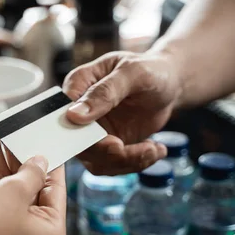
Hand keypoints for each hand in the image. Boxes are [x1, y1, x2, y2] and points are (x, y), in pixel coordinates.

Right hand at [0, 114, 65, 234]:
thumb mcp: (13, 192)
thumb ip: (30, 173)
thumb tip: (40, 162)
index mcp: (50, 233)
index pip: (55, 188)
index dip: (48, 159)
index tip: (44, 137)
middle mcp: (30, 234)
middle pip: (26, 184)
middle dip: (12, 151)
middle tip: (9, 125)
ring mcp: (4, 230)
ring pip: (3, 185)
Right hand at [63, 50, 176, 174]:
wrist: (169, 82)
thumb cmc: (149, 69)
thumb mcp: (131, 73)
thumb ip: (105, 92)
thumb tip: (74, 115)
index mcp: (78, 86)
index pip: (66, 117)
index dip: (83, 135)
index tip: (113, 142)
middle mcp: (80, 112)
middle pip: (80, 145)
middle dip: (111, 154)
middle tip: (142, 150)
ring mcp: (93, 131)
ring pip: (97, 161)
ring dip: (127, 162)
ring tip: (153, 149)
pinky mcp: (107, 145)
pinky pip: (113, 164)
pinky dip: (136, 163)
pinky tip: (155, 150)